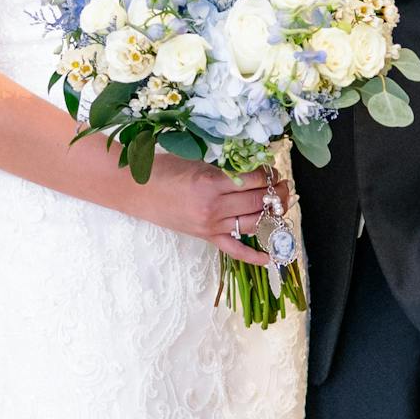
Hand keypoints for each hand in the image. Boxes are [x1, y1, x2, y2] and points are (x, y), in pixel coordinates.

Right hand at [142, 156, 282, 266]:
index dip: (268, 173)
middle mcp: (214, 207)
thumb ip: (224, 167)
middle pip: (257, 202)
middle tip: (284, 184)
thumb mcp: (196, 161)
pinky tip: (271, 257)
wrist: (135, 190)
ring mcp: (210, 225)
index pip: (253, 180)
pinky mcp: (206, 237)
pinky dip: (253, 256)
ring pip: (253, 223)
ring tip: (281, 203)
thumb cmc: (163, 170)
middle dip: (276, 192)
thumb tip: (252, 168)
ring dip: (272, 214)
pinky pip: (234, 249)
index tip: (272, 168)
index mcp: (211, 183)